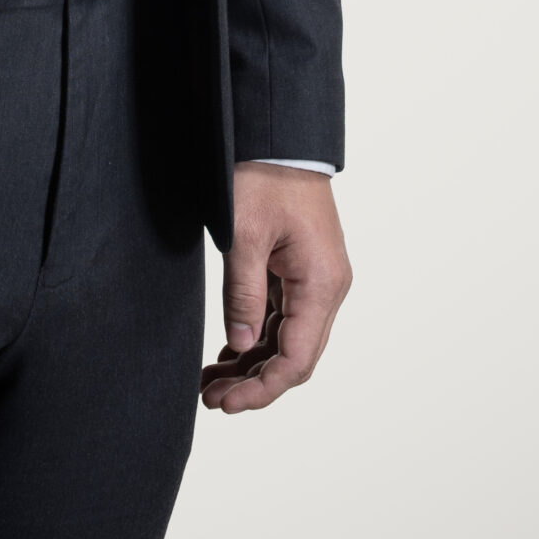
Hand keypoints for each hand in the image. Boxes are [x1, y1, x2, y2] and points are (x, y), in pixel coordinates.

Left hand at [200, 162, 350, 413]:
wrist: (280, 135)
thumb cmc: (263, 176)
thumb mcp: (244, 235)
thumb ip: (243, 295)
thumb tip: (239, 346)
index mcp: (321, 283)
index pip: (296, 359)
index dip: (262, 389)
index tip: (225, 404)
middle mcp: (328, 287)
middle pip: (295, 356)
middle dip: (254, 383)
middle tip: (211, 400)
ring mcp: (317, 279)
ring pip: (288, 339)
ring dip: (253, 364)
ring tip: (211, 384)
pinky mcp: (302, 270)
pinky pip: (283, 317)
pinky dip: (257, 338)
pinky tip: (228, 354)